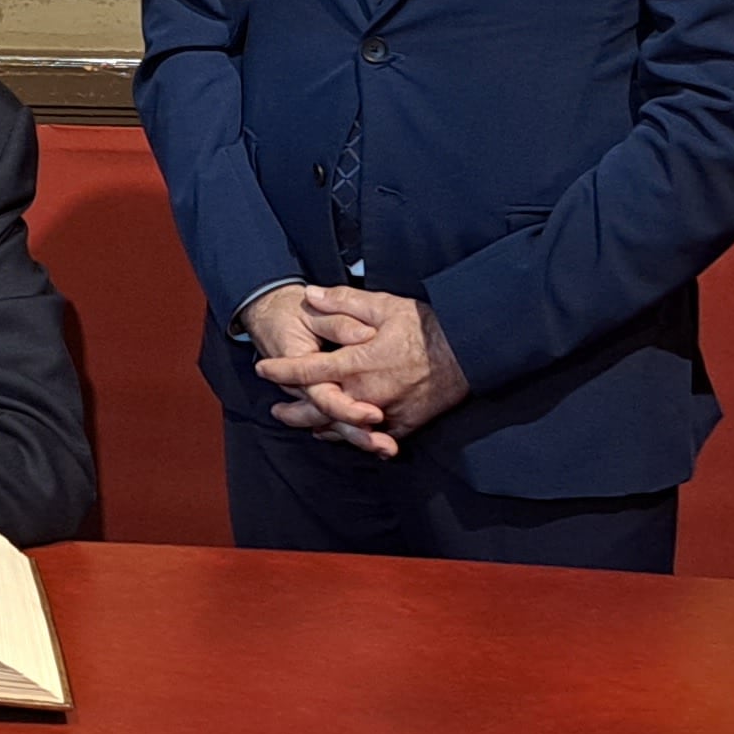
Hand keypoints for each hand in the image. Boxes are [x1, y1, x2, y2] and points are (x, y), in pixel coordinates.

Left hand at [252, 286, 471, 458]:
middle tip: (276, 410)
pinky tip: (342, 433)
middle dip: (293, 411)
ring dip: (318, 426)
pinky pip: (369, 437)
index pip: (306, 370)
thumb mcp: (383, 305)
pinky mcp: (403, 425)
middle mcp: (365, 394)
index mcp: (356, 363)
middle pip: (317, 410)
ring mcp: (384, 413)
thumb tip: (309, 296)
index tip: (263, 368)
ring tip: (303, 424)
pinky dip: (351, 436)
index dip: (281, 370)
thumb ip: (343, 302)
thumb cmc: (427, 326)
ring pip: (341, 428)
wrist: (469, 352)